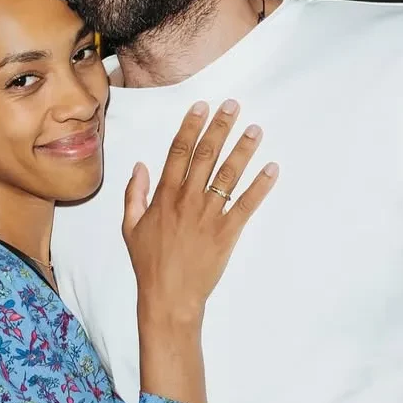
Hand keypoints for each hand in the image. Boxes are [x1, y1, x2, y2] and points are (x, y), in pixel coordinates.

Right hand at [122, 101, 276, 320]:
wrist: (168, 296)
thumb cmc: (149, 263)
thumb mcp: (130, 227)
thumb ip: (134, 194)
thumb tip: (140, 166)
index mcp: (164, 197)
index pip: (178, 152)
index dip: (191, 127)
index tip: (202, 107)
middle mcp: (187, 200)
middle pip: (206, 155)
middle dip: (220, 127)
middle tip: (233, 106)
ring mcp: (208, 216)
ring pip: (228, 175)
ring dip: (243, 150)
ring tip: (255, 129)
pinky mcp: (227, 233)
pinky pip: (246, 205)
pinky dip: (260, 186)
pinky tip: (272, 169)